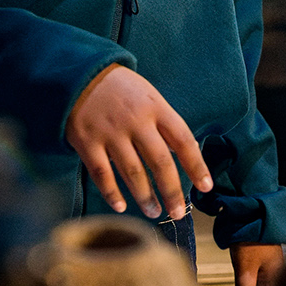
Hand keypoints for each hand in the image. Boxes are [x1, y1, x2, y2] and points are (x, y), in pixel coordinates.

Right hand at [65, 65, 212, 219]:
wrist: (79, 73)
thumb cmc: (121, 89)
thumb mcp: (148, 96)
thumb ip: (163, 123)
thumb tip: (180, 154)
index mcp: (156, 108)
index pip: (183, 140)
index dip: (197, 165)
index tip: (206, 187)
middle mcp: (136, 121)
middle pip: (160, 162)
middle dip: (172, 191)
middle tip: (178, 213)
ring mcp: (110, 132)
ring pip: (132, 172)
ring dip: (145, 197)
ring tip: (154, 212)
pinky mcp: (87, 141)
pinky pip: (102, 173)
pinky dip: (112, 193)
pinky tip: (121, 206)